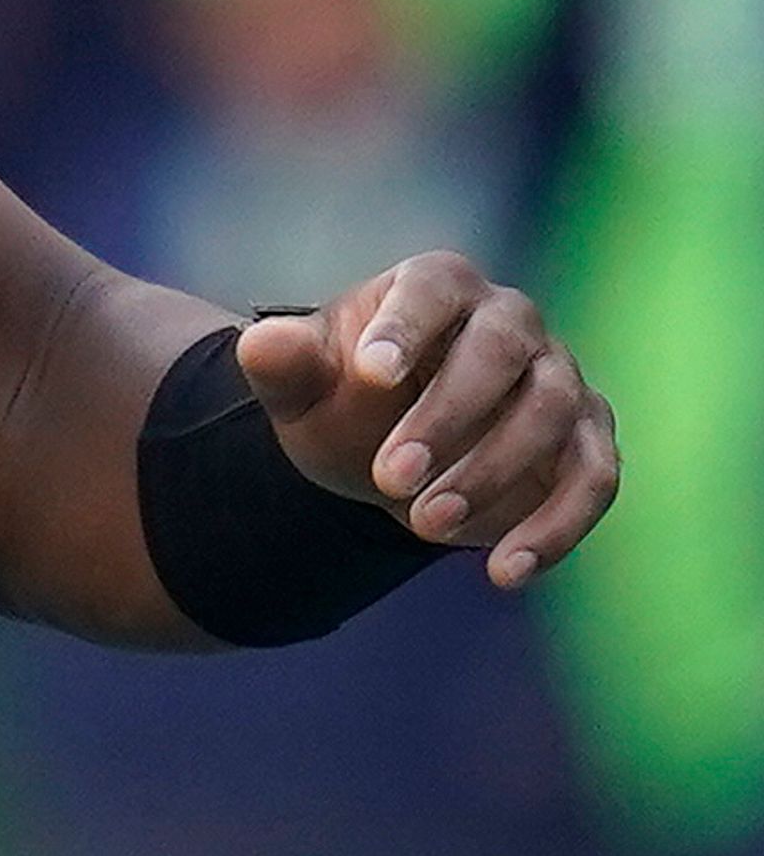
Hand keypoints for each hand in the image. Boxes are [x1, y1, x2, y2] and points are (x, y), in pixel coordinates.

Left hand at [239, 251, 619, 588]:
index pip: (430, 289)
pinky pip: (593, 479)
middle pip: (499, 354)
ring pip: (550, 416)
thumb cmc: (344, 400)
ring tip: (424, 526)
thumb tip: (262, 343)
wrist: (387, 456)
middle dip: (446, 417)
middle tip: (388, 477)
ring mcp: (560, 379)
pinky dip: (555, 528)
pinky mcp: (589, 442)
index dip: (404, 327)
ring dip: (492, 475)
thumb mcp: (301, 386)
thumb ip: (282, 363)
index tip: (368, 373)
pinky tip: (503, 572)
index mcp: (438, 284)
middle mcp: (511, 321)